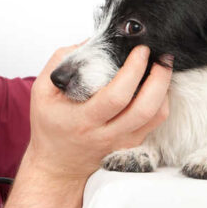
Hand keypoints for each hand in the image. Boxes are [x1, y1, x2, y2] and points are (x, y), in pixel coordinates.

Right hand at [25, 44, 171, 179]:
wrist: (57, 165)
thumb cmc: (50, 126)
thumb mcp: (42, 92)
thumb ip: (61, 62)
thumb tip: (90, 42)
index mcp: (83, 120)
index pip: (116, 96)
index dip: (133, 71)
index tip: (140, 51)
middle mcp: (105, 134)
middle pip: (145, 109)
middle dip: (159, 78)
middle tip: (161, 56)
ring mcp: (122, 142)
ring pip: (156, 117)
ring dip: (164, 89)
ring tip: (162, 67)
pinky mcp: (131, 145)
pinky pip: (155, 123)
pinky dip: (161, 101)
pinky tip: (156, 86)